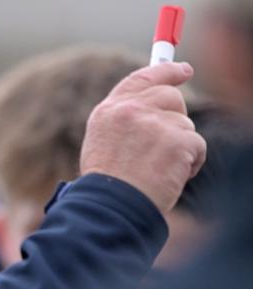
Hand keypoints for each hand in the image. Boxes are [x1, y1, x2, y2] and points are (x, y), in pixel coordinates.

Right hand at [80, 62, 206, 212]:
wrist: (112, 207)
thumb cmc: (108, 184)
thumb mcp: (103, 144)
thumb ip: (124, 120)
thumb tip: (154, 107)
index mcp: (109, 111)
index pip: (141, 79)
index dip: (165, 71)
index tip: (182, 70)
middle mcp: (131, 111)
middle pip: (170, 96)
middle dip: (177, 116)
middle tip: (175, 138)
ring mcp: (154, 123)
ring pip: (185, 123)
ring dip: (180, 146)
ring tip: (159, 169)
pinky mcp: (176, 140)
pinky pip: (197, 144)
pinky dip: (191, 162)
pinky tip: (171, 177)